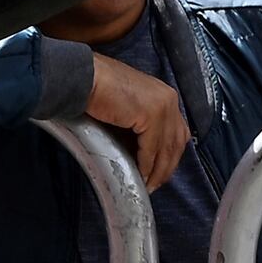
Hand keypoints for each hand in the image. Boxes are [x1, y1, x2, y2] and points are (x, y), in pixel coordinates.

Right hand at [84, 57, 188, 191]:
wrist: (83, 77)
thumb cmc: (98, 90)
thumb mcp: (129, 106)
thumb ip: (141, 122)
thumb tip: (144, 152)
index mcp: (165, 95)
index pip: (178, 131)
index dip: (170, 155)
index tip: (160, 172)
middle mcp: (168, 98)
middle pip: (177, 141)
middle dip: (167, 167)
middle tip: (154, 184)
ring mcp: (162, 105)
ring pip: (166, 148)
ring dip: (157, 171)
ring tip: (147, 185)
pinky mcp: (151, 114)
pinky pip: (151, 149)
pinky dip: (146, 165)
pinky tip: (139, 175)